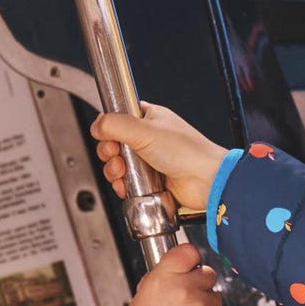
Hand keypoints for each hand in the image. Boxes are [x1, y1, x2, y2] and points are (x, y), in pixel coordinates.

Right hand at [91, 103, 226, 210]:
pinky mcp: (152, 182)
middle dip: (110, 153)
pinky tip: (126, 186)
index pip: (118, 118)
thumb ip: (115, 124)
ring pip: (119, 166)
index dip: (109, 129)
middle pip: (114, 144)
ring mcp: (151, 161)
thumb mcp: (145, 130)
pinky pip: (129, 184)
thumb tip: (97, 125)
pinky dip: (123, 186)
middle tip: (116, 156)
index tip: (108, 136)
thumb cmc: (188, 152)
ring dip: (114, 171)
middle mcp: (149, 139)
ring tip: (122, 173)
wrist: (207, 182)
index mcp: (149, 118)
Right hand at [110, 243, 222, 305]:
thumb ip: (161, 281)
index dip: (192, 258)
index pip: (188, 251)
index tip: (191, 264)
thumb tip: (175, 271)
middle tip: (190, 299)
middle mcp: (183, 289)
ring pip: (216, 296)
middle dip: (201, 284)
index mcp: (162, 278)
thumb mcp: (142, 301)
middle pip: (207, 272)